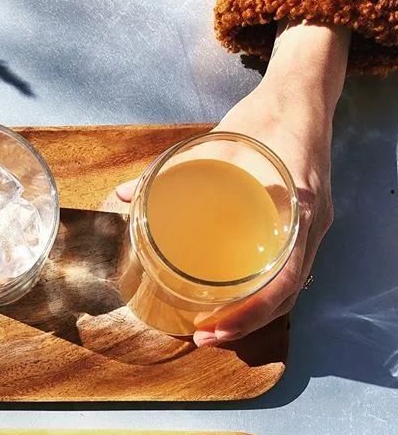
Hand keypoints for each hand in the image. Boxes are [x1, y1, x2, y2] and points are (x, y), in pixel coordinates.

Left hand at [117, 21, 349, 345]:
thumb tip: (124, 196)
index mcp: (297, 208)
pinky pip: (288, 273)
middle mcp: (309, 226)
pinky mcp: (302, 229)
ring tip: (213, 330)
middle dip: (246, 325)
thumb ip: (169, 172)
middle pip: (285, 296)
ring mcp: (310, 230)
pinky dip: (262, 296)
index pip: (284, 279)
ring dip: (253, 317)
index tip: (214, 327)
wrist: (302, 97)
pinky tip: (235, 304)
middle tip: (204, 337)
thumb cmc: (264, 117)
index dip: (250, 312)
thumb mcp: (217, 140)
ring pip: (288, 291)